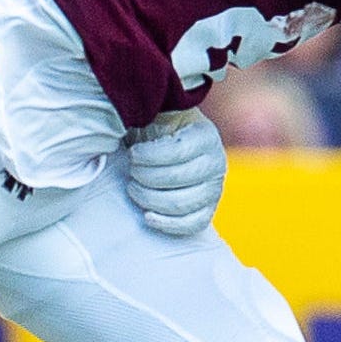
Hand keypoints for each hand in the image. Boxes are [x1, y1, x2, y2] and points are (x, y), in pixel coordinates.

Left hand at [124, 108, 225, 235]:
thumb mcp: (155, 116)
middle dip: (145, 177)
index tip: (132, 154)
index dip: (149, 156)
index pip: (177, 151)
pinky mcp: (207, 211)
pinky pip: (191, 225)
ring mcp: (214, 189)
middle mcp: (216, 162)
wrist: (169, 148)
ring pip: (180, 204)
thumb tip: (124, 122)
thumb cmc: (157, 132)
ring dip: (149, 199)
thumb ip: (146, 116)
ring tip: (134, 188)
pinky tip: (148, 216)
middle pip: (177, 178)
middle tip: (130, 172)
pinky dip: (167, 224)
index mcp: (205, 135)